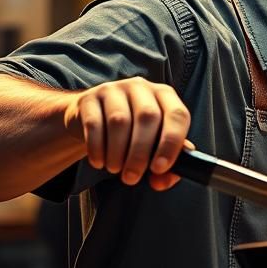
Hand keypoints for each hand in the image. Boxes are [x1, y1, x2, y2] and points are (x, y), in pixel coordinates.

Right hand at [63, 77, 190, 190]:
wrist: (92, 119)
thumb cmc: (131, 133)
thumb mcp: (153, 142)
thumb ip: (166, 162)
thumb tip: (164, 179)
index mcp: (165, 96)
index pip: (177, 115)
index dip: (171, 143)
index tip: (159, 168)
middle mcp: (142, 87)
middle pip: (147, 117)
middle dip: (140, 154)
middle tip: (131, 177)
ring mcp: (114, 89)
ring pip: (120, 120)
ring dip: (117, 152)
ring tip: (115, 169)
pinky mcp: (89, 98)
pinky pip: (94, 124)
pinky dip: (97, 148)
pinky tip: (99, 162)